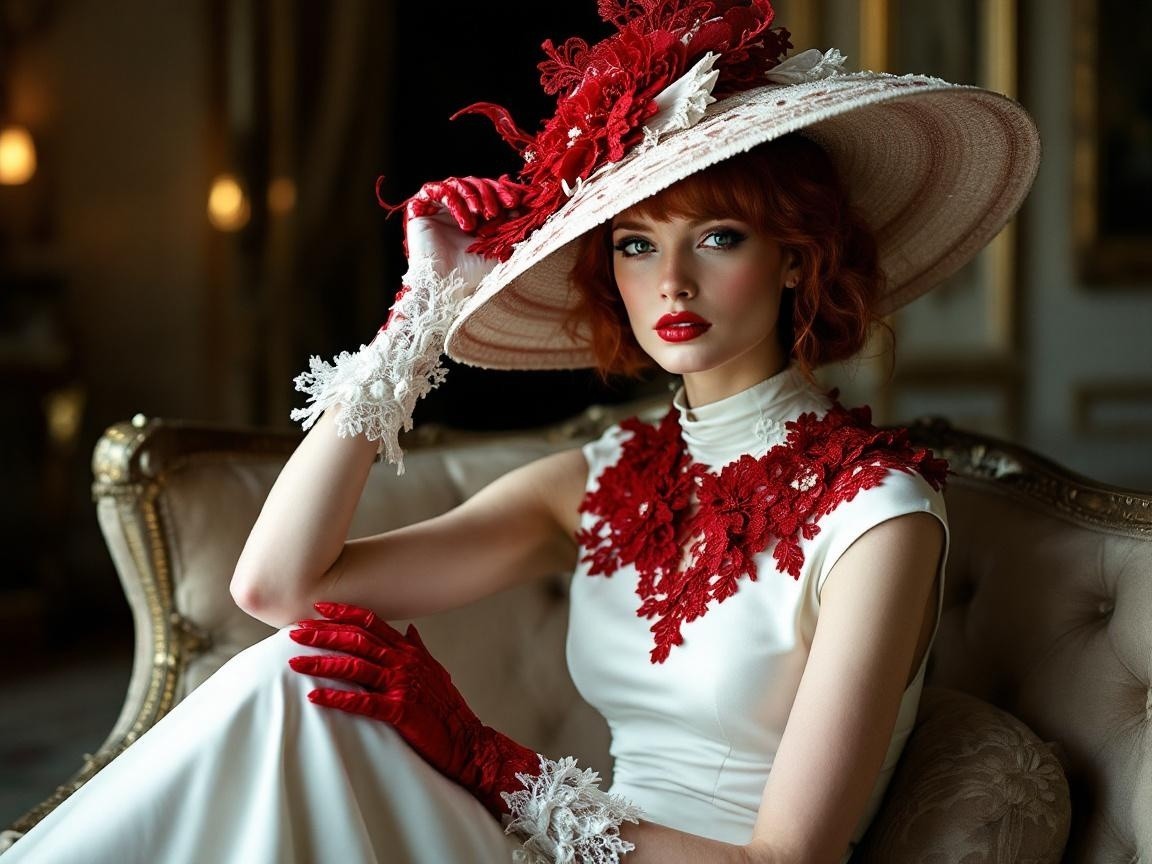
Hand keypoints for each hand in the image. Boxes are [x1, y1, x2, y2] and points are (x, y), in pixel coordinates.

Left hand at [288, 602, 538, 816]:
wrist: (467, 740)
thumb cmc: (447, 707)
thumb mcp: (435, 670)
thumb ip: (419, 648)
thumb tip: (410, 629)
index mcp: (409, 651)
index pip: (372, 623)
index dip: (345, 613)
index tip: (319, 608)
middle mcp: (404, 663)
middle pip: (358, 640)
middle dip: (324, 634)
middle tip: (295, 632)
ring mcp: (402, 686)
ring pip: (355, 667)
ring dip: (322, 664)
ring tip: (295, 663)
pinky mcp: (400, 711)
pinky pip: (362, 702)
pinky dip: (337, 698)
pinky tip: (315, 697)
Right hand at [399, 174, 526, 289]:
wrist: (447, 286)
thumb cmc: (472, 273)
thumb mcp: (499, 247)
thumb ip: (510, 225)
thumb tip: (522, 205)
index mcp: (473, 215)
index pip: (488, 191)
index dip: (502, 192)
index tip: (514, 202)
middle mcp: (455, 209)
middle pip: (474, 183)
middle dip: (489, 193)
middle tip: (495, 211)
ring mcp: (438, 207)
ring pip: (458, 184)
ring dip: (473, 197)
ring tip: (480, 218)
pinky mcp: (420, 208)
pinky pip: (437, 190)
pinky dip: (455, 202)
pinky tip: (465, 224)